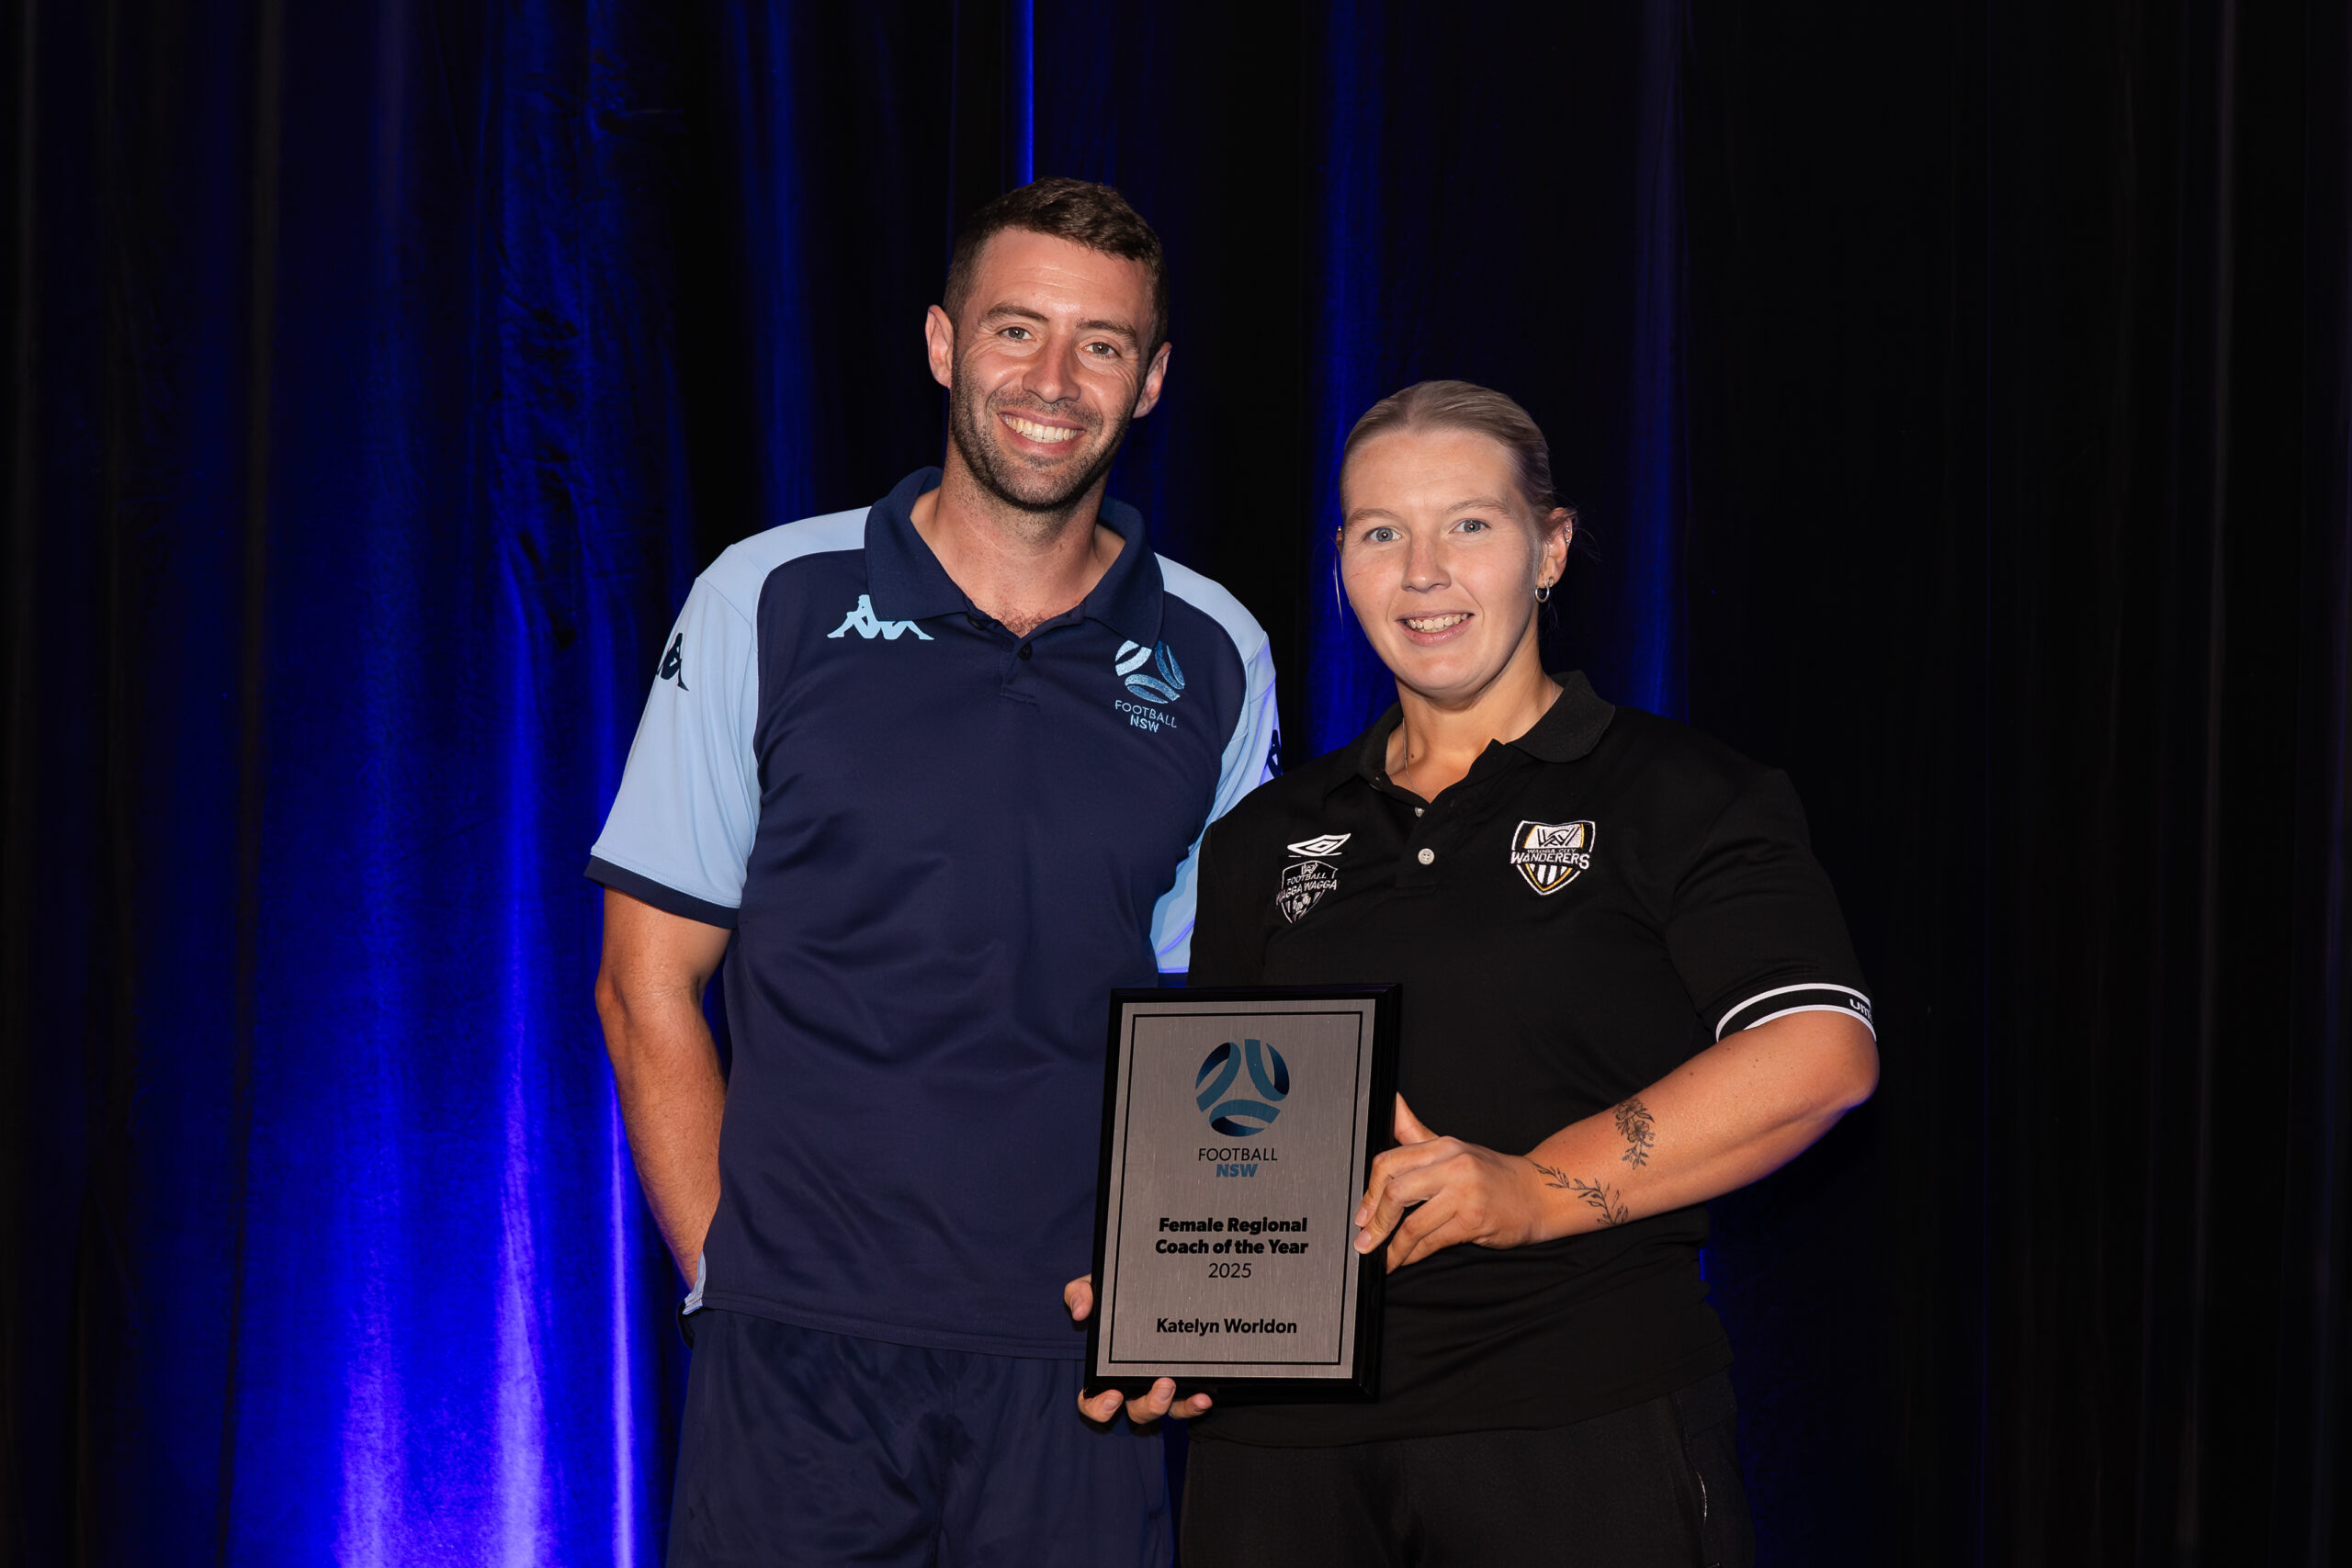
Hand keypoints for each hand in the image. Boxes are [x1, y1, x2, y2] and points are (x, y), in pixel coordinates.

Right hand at [1064, 1275, 1214, 1423]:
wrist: (1162, 1288)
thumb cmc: (1122, 1299)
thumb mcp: (1099, 1290)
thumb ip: (1082, 1292)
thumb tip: (1080, 1310)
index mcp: (1106, 1372)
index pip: (1092, 1403)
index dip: (1099, 1407)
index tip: (1113, 1396)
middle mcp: (1132, 1386)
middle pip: (1136, 1413)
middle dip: (1148, 1406)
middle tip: (1161, 1386)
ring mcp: (1158, 1388)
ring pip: (1162, 1411)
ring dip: (1169, 1404)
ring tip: (1175, 1383)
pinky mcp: (1182, 1386)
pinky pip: (1187, 1405)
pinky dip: (1193, 1405)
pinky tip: (1203, 1397)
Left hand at [1353, 1096, 1555, 1270]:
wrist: (1538, 1193)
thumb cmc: (1491, 1174)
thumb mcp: (1453, 1148)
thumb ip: (1416, 1132)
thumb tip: (1392, 1104)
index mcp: (1442, 1146)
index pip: (1390, 1162)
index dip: (1369, 1192)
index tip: (1362, 1213)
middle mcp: (1452, 1164)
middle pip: (1395, 1191)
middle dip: (1376, 1221)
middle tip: (1366, 1240)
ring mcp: (1464, 1192)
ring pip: (1412, 1222)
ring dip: (1392, 1246)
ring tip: (1383, 1257)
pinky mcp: (1474, 1219)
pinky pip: (1433, 1241)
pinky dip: (1414, 1255)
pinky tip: (1406, 1259)